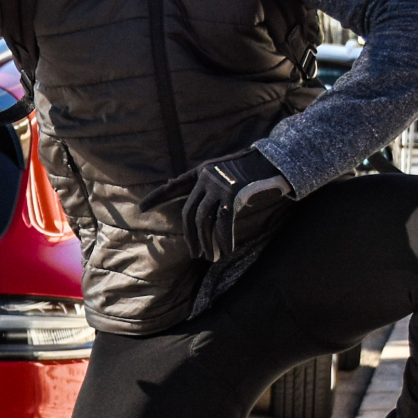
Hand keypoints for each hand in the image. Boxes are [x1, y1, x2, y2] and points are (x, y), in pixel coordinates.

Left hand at [143, 148, 292, 261]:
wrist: (276, 160)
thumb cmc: (253, 171)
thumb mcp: (225, 174)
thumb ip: (208, 186)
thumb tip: (187, 198)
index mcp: (202, 172)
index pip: (174, 186)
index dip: (158, 197)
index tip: (141, 208)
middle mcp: (206, 177)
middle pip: (189, 212)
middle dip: (191, 236)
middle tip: (195, 253)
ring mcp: (219, 185)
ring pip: (204, 220)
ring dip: (207, 242)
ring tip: (210, 257)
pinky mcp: (233, 194)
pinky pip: (224, 223)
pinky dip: (224, 240)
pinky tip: (227, 250)